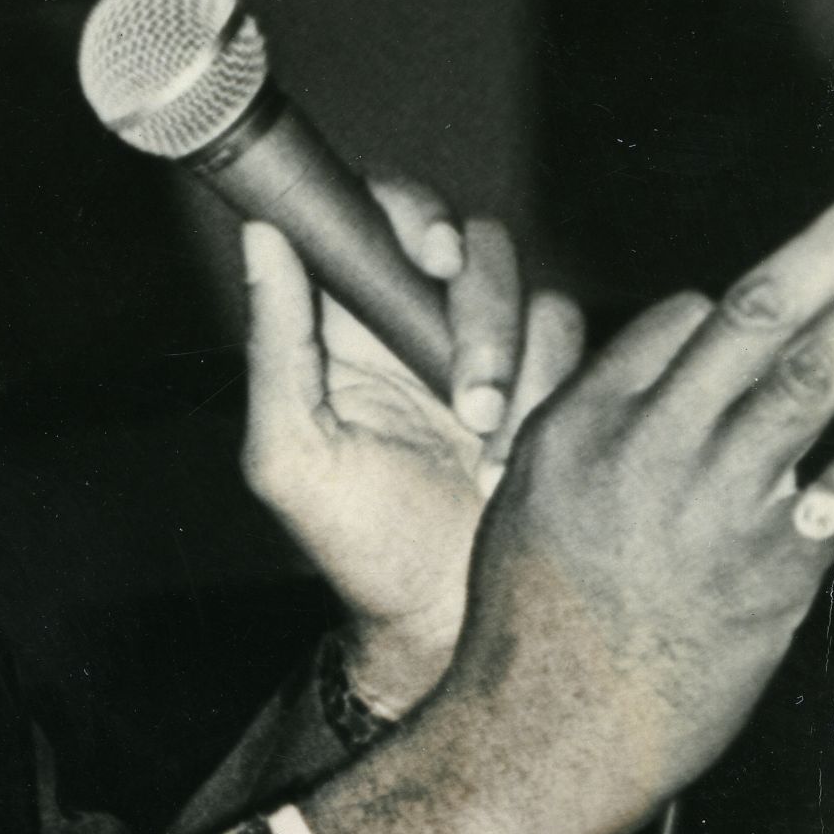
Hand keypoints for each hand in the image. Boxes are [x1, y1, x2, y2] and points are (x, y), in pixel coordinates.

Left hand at [241, 180, 583, 717]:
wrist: (442, 624)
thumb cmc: (356, 547)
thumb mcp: (291, 454)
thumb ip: (276, 343)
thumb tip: (263, 236)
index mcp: (346, 322)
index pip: (373, 218)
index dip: (406, 209)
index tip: (431, 252)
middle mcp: (416, 320)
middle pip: (467, 242)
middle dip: (479, 309)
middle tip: (469, 393)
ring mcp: (485, 348)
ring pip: (525, 290)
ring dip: (517, 362)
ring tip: (487, 445)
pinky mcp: (545, 381)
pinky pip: (571, 340)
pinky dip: (553, 389)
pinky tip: (514, 457)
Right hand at [308, 155, 833, 833]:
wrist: (546, 736)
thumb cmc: (535, 616)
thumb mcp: (533, 489)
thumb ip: (607, 406)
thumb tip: (686, 331)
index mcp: (590, 419)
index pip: (685, 316)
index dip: (751, 296)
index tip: (813, 276)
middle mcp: (656, 448)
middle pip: (764, 313)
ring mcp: (723, 508)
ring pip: (817, 375)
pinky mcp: (777, 570)